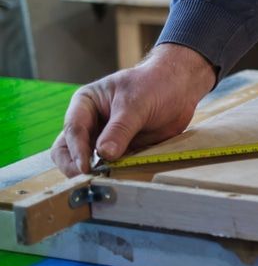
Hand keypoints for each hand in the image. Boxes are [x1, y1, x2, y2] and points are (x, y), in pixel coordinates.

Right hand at [50, 44, 215, 175]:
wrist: (180, 88)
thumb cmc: (154, 85)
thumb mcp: (136, 104)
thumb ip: (120, 129)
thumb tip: (104, 154)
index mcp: (85, 104)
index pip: (73, 129)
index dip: (77, 150)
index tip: (85, 167)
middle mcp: (90, 123)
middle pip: (69, 149)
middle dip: (75, 165)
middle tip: (89, 178)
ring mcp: (105, 138)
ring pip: (89, 160)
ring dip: (95, 172)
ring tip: (106, 180)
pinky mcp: (122, 150)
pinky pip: (113, 166)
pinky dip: (114, 173)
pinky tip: (122, 178)